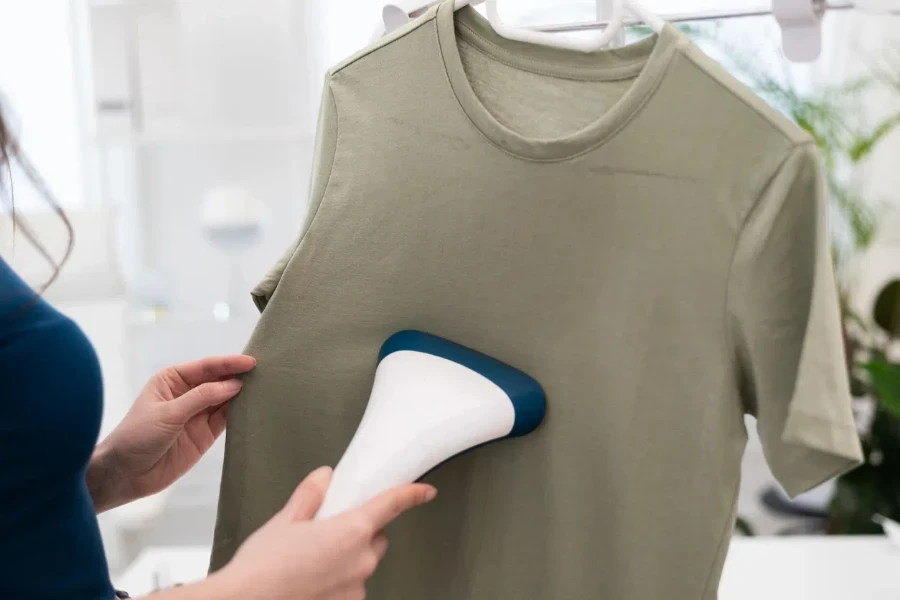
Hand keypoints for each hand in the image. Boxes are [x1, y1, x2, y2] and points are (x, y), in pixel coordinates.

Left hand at [87, 355, 255, 511]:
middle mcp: (188, 393)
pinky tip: (255, 408)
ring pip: (225, 400)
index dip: (228, 364)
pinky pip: (226, 420)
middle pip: (218, 381)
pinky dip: (240, 414)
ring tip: (267, 388)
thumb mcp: (168, 413)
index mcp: (173, 379)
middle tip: (266, 372)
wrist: (124, 474)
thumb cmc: (137, 436)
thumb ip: (201, 398)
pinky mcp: (205, 435)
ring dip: (242, 395)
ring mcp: (198, 414)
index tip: (251, 362)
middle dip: (238, 376)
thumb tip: (235, 384)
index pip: (206, 367)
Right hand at [217, 467, 436, 599]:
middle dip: (360, 532)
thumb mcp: (285, 521)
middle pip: (376, 539)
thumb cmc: (262, 567)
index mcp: (352, 532)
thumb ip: (310, 497)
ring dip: (348, 560)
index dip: (411, 494)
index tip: (425, 491)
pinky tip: (311, 582)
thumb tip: (324, 478)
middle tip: (329, 532)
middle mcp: (361, 562)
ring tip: (311, 562)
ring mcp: (356, 589)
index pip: (392, 506)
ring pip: (362, 566)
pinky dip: (338, 582)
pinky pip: (351, 588)